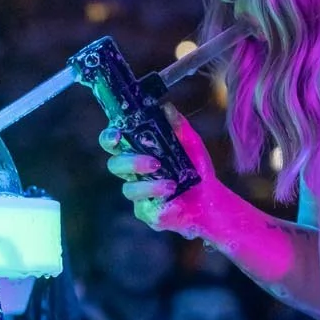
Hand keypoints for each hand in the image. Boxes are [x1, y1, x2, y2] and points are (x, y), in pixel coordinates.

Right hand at [100, 106, 224, 240]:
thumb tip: (166, 107)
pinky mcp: (147, 213)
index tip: (118, 135)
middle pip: (115, 165)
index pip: (114, 143)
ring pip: (129, 188)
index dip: (109, 138)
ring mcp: (138, 194)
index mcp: (138, 152)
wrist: (211, 197)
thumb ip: (178, 126)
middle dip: (131, 163)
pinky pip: (145, 209)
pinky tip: (173, 198)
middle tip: (154, 163)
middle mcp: (133, 173)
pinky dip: (160, 202)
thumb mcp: (191, 143)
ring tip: (171, 184)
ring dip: (149, 185)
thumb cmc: (195, 167)